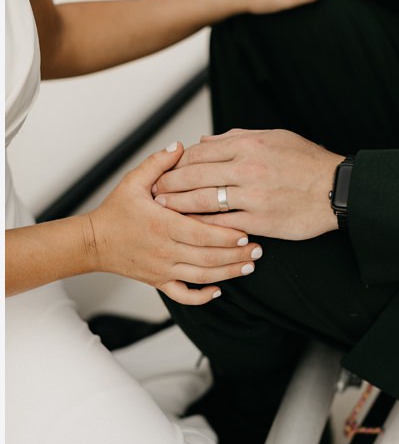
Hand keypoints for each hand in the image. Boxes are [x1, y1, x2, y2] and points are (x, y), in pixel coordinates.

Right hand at [88, 146, 261, 305]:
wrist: (93, 242)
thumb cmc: (115, 211)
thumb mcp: (134, 181)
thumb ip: (159, 163)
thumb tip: (180, 147)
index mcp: (162, 225)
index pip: (201, 233)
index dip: (226, 234)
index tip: (248, 230)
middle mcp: (165, 250)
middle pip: (207, 258)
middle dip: (236, 254)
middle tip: (259, 249)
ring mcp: (162, 269)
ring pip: (200, 276)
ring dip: (227, 273)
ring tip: (249, 266)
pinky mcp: (158, 281)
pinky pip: (182, 294)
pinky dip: (201, 296)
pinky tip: (218, 290)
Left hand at [153, 128, 343, 239]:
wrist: (333, 188)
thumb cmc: (306, 161)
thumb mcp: (274, 137)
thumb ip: (237, 137)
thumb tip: (205, 141)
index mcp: (249, 144)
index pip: (201, 152)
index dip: (178, 162)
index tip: (164, 169)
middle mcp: (247, 167)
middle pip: (196, 176)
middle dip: (170, 184)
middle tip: (152, 192)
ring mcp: (251, 195)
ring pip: (203, 201)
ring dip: (178, 205)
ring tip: (162, 210)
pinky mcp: (258, 220)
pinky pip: (221, 224)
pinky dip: (202, 226)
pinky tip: (189, 229)